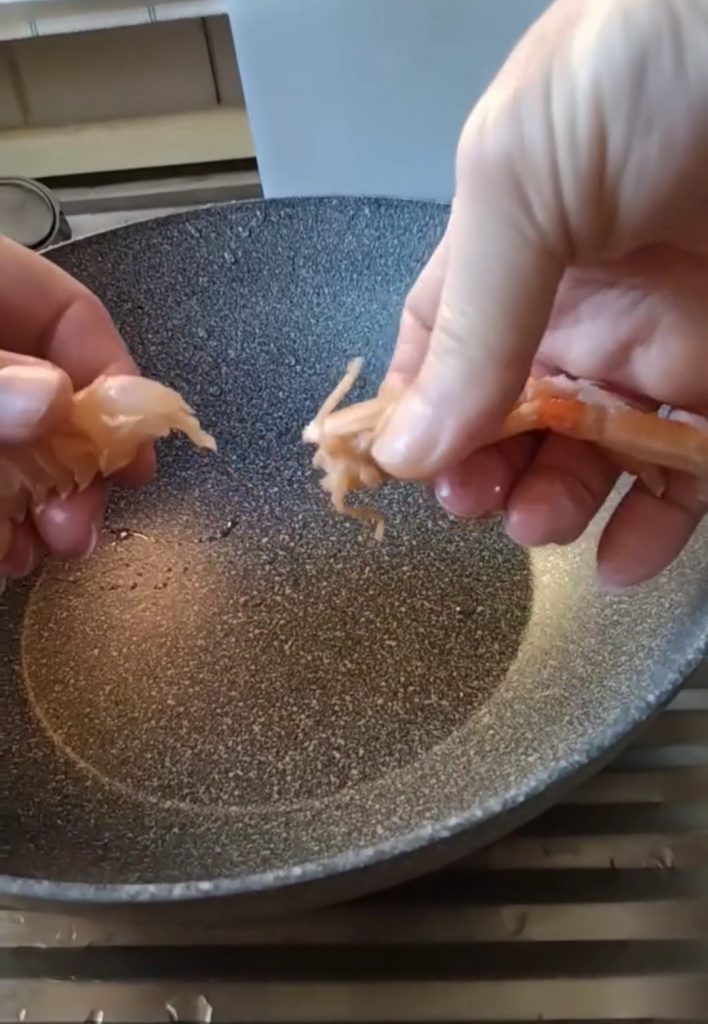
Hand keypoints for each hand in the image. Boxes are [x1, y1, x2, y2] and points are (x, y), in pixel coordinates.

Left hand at [0, 235, 153, 578]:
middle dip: (72, 471)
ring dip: (35, 508)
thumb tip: (55, 401)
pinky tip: (2, 553)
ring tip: (32, 555)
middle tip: (77, 528)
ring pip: (18, 450)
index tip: (137, 451)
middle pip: (51, 400)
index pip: (70, 316)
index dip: (115, 382)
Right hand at [372, 0, 707, 588]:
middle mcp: (577, 305)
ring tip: (541, 524)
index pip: (435, 356)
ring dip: (558, 506)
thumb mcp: (519, 180)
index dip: (412, 420)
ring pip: (593, 459)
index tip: (397, 476)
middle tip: (478, 506)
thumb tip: (408, 444)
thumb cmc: (644, 60)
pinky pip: (685, 472)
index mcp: (506, 251)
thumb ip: (467, 318)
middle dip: (484, 474)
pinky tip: (623, 555)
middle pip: (509, 423)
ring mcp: (657, 346)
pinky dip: (654, 526)